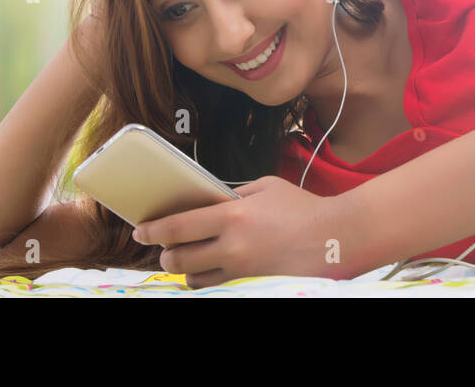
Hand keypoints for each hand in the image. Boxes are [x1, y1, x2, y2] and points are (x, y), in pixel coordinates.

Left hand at [131, 177, 359, 287]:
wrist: (334, 237)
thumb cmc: (302, 208)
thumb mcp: (266, 187)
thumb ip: (234, 194)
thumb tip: (208, 200)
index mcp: (233, 215)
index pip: (178, 226)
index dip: (152, 230)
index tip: (140, 230)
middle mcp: (232, 245)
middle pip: (178, 257)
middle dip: (166, 253)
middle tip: (166, 247)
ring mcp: (241, 270)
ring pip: (194, 278)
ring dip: (185, 269)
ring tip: (189, 259)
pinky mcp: (251, 285)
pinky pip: (216, 287)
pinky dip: (207, 279)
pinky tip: (209, 269)